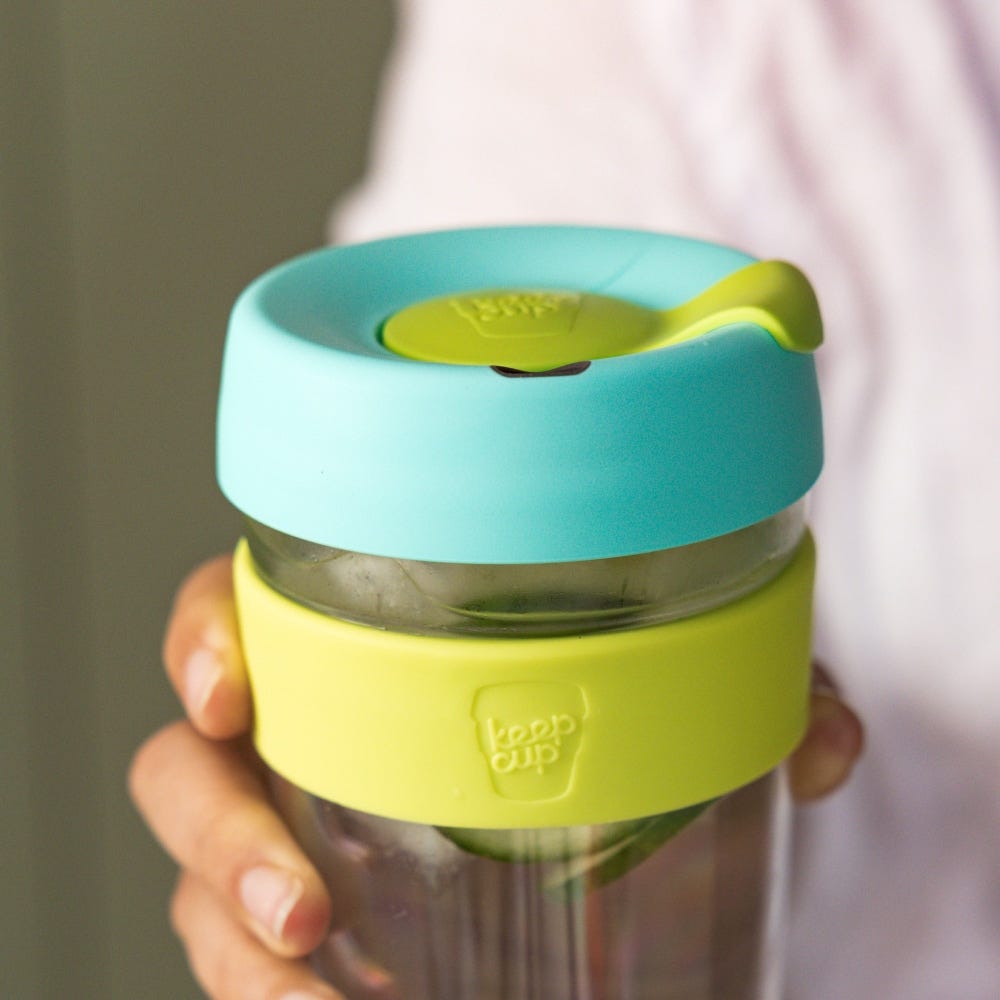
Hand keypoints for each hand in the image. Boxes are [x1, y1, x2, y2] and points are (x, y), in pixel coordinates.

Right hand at [130, 555, 863, 999]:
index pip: (230, 611)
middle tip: (300, 907)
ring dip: (233, 951)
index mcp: (348, 641)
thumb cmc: (596, 718)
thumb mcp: (661, 693)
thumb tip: (823, 741)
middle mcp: (295, 733)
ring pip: (197, 882)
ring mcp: (291, 832)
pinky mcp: (313, 924)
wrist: (592, 820)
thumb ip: (738, 697)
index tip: (228, 691)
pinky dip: (275, 999)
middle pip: (185, 766)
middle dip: (218, 835)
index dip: (201, 641)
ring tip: (310, 998)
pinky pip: (253, 964)